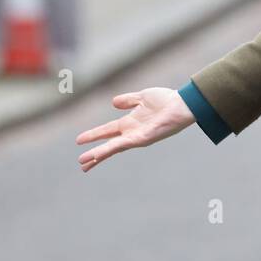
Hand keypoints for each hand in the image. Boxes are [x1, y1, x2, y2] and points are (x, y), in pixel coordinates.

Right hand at [75, 87, 194, 171]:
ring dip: (98, 155)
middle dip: (94, 153)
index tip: (79, 141)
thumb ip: (128, 100)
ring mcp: (137, 137)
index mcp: (130, 123)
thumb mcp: (142, 97)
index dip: (94, 136)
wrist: (182, 103)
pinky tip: (99, 154)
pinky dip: (110, 149)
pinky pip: (123, 145)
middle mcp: (132, 132)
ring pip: (113, 148)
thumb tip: (113, 103)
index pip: (108, 132)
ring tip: (84, 163)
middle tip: (81, 162)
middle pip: (108, 145)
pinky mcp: (143, 139)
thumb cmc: (167, 100)